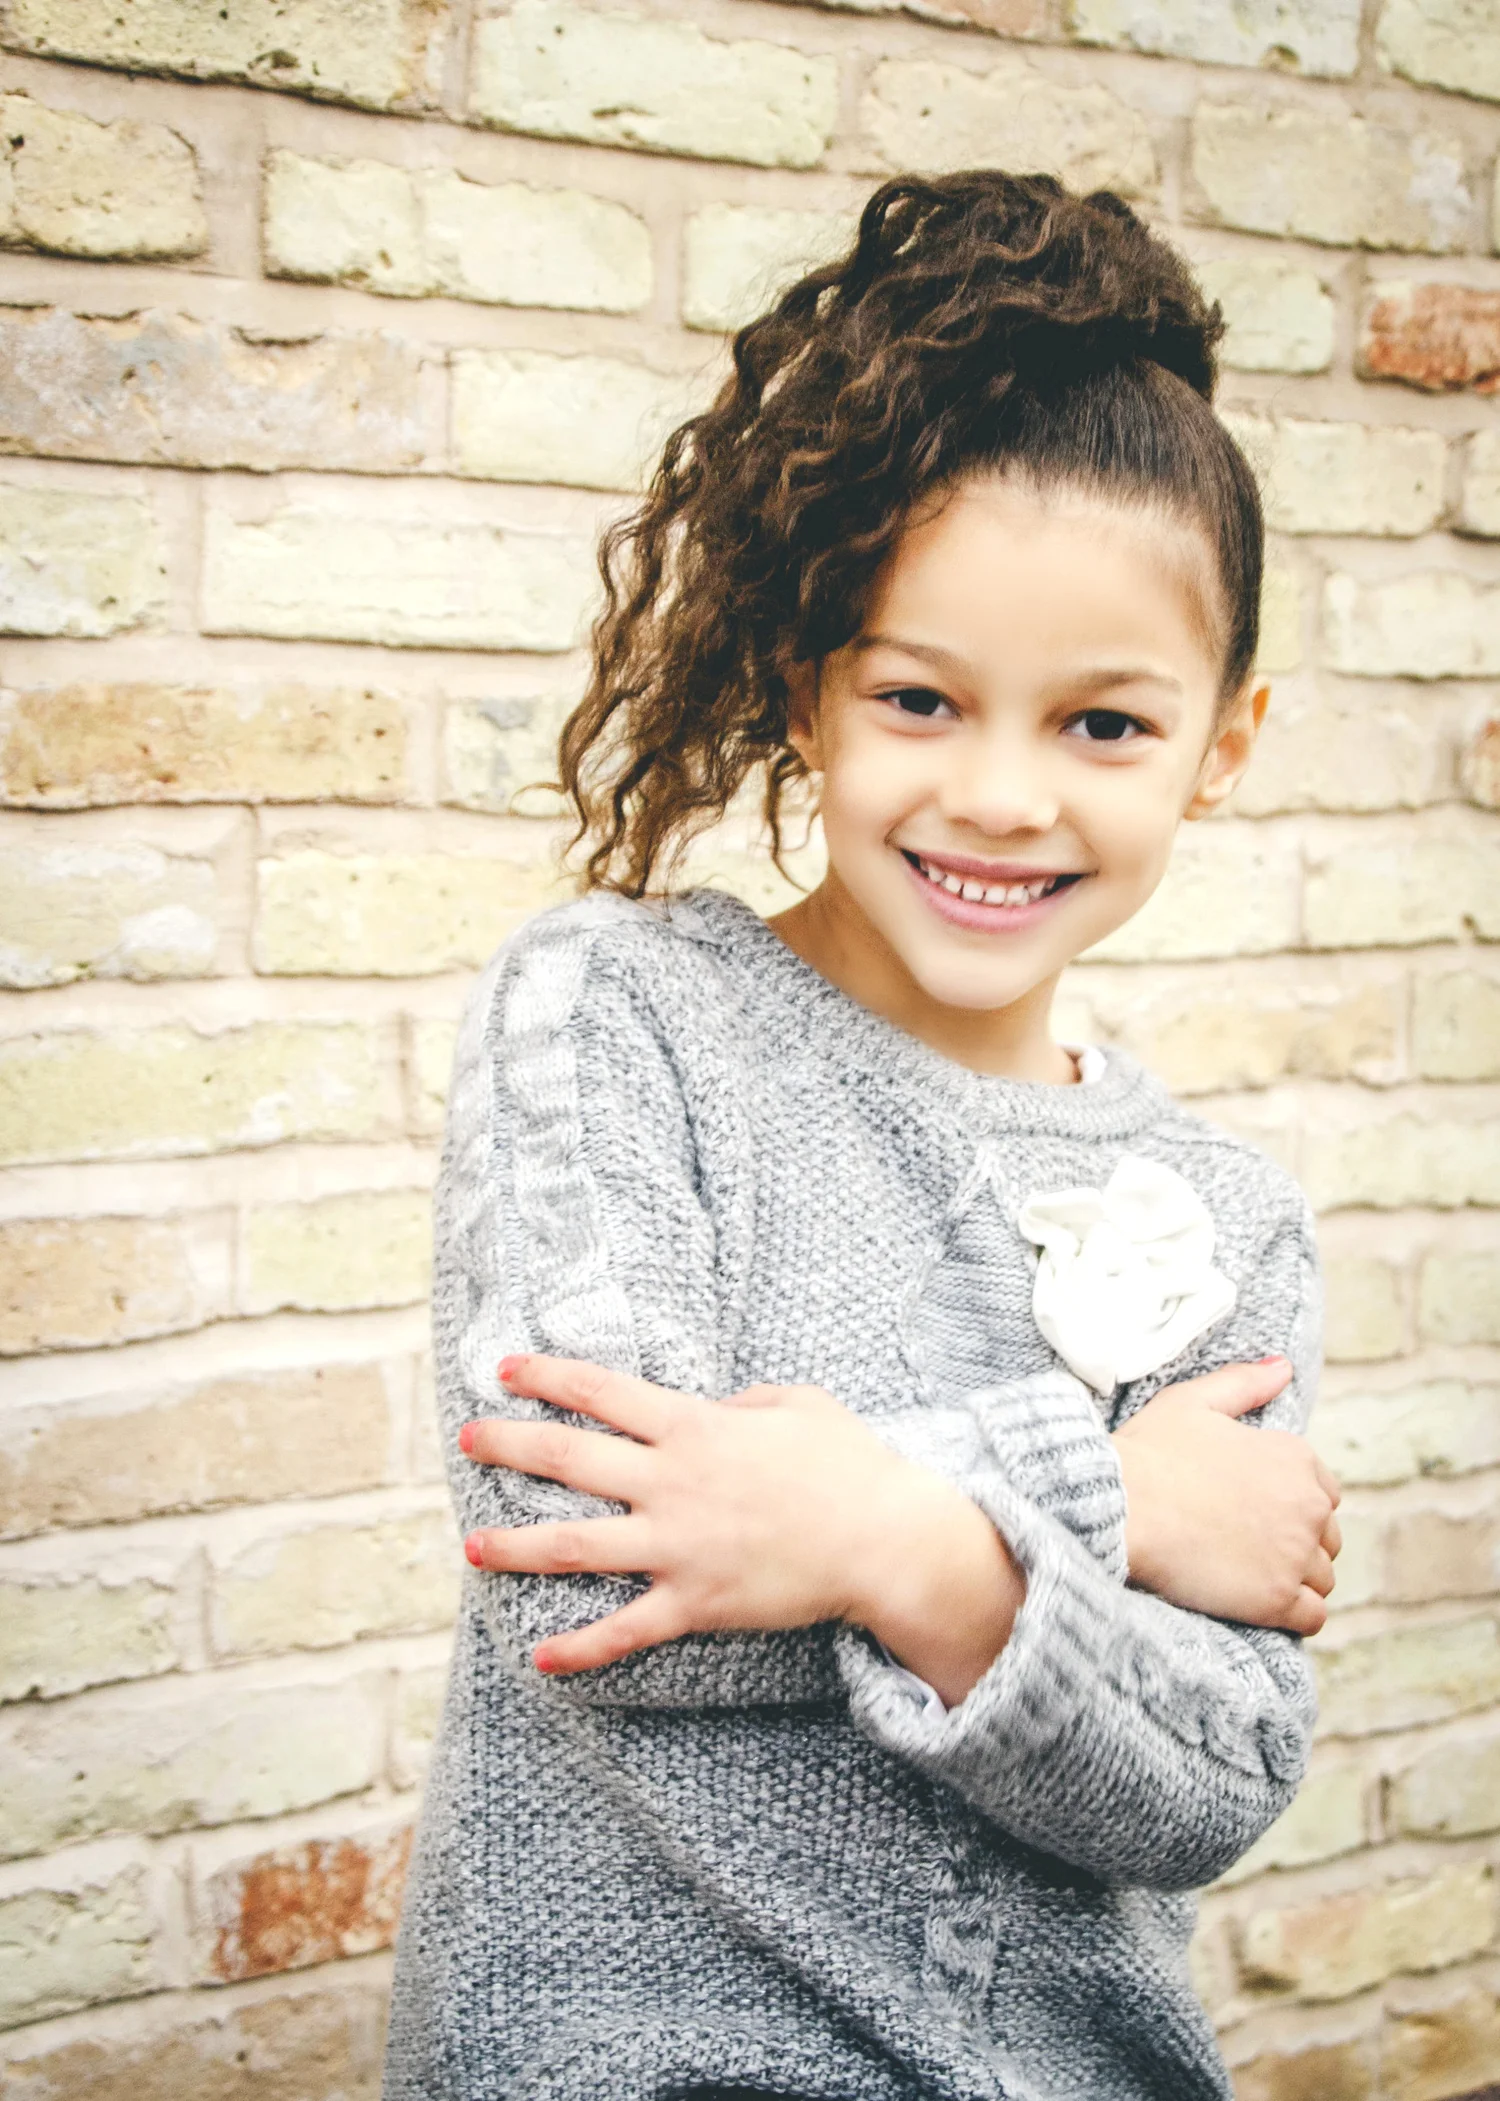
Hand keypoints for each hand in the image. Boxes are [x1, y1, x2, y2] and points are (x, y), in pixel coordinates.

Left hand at [459, 1353, 1016, 1689]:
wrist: (884, 1540)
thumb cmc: (849, 1464)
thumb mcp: (796, 1402)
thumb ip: (743, 1399)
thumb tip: (713, 1407)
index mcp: (694, 1427)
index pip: (600, 1392)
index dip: (546, 1376)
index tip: (505, 1369)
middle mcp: (672, 1483)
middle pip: (569, 1458)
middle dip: (509, 1445)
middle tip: (467, 1439)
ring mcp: (678, 1546)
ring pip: (576, 1545)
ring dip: (517, 1546)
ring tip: (471, 1547)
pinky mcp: (694, 1602)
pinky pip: (626, 1630)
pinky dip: (580, 1648)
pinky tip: (540, 1658)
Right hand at [1112, 1359, 1341, 1635]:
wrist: (1120, 1507)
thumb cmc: (1149, 1452)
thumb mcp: (1192, 1401)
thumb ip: (1244, 1383)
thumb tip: (1283, 1366)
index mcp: (1295, 1457)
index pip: (1324, 1492)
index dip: (1292, 1502)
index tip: (1258, 1512)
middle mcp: (1307, 1506)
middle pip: (1326, 1536)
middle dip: (1297, 1542)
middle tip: (1250, 1546)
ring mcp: (1295, 1555)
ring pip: (1322, 1578)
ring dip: (1296, 1579)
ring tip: (1252, 1577)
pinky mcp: (1277, 1599)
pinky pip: (1313, 1617)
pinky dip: (1296, 1615)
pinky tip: (1264, 1606)